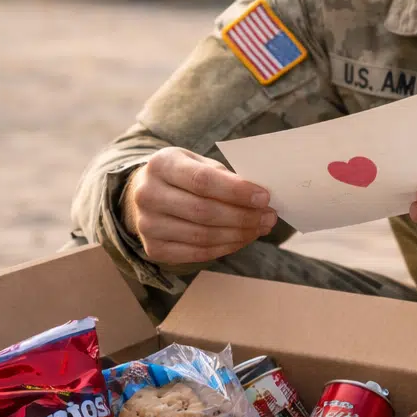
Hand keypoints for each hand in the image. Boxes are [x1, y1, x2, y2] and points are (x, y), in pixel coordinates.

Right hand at [122, 148, 276, 264]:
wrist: (147, 193)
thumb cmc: (182, 175)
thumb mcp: (199, 163)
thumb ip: (224, 177)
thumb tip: (259, 198)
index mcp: (160, 164)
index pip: (202, 180)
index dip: (236, 191)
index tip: (264, 197)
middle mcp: (147, 195)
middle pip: (204, 211)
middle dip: (243, 216)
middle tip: (269, 217)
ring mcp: (148, 225)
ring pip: (202, 236)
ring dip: (239, 234)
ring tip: (260, 228)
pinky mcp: (154, 248)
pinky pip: (197, 253)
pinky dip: (225, 248)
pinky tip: (242, 239)